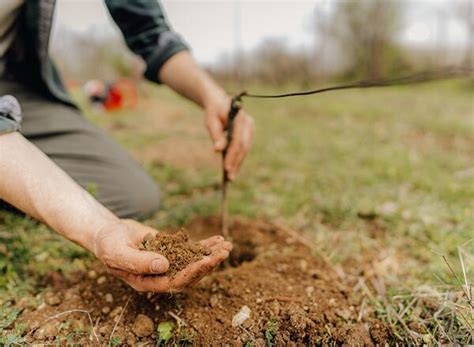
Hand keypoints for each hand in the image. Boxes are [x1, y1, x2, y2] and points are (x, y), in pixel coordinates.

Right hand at [93, 219, 231, 291]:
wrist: (108, 233)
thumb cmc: (109, 245)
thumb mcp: (118, 253)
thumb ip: (138, 262)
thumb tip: (164, 265)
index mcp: (148, 283)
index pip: (174, 282)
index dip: (192, 273)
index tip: (206, 261)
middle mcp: (161, 276)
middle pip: (190, 274)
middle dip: (208, 264)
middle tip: (224, 253)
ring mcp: (168, 264)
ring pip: (194, 262)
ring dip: (211, 255)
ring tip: (227, 246)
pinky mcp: (172, 251)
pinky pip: (191, 250)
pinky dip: (205, 245)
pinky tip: (219, 239)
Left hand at [204, 94, 253, 180]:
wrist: (219, 101)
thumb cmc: (213, 111)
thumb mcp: (211, 121)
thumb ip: (216, 135)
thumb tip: (217, 151)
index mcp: (239, 118)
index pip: (237, 141)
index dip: (232, 155)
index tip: (226, 168)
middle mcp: (248, 123)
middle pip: (243, 147)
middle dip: (236, 162)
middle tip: (229, 177)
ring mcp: (250, 128)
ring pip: (245, 149)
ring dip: (238, 163)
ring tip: (231, 177)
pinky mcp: (249, 133)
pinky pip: (244, 148)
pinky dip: (238, 158)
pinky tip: (233, 168)